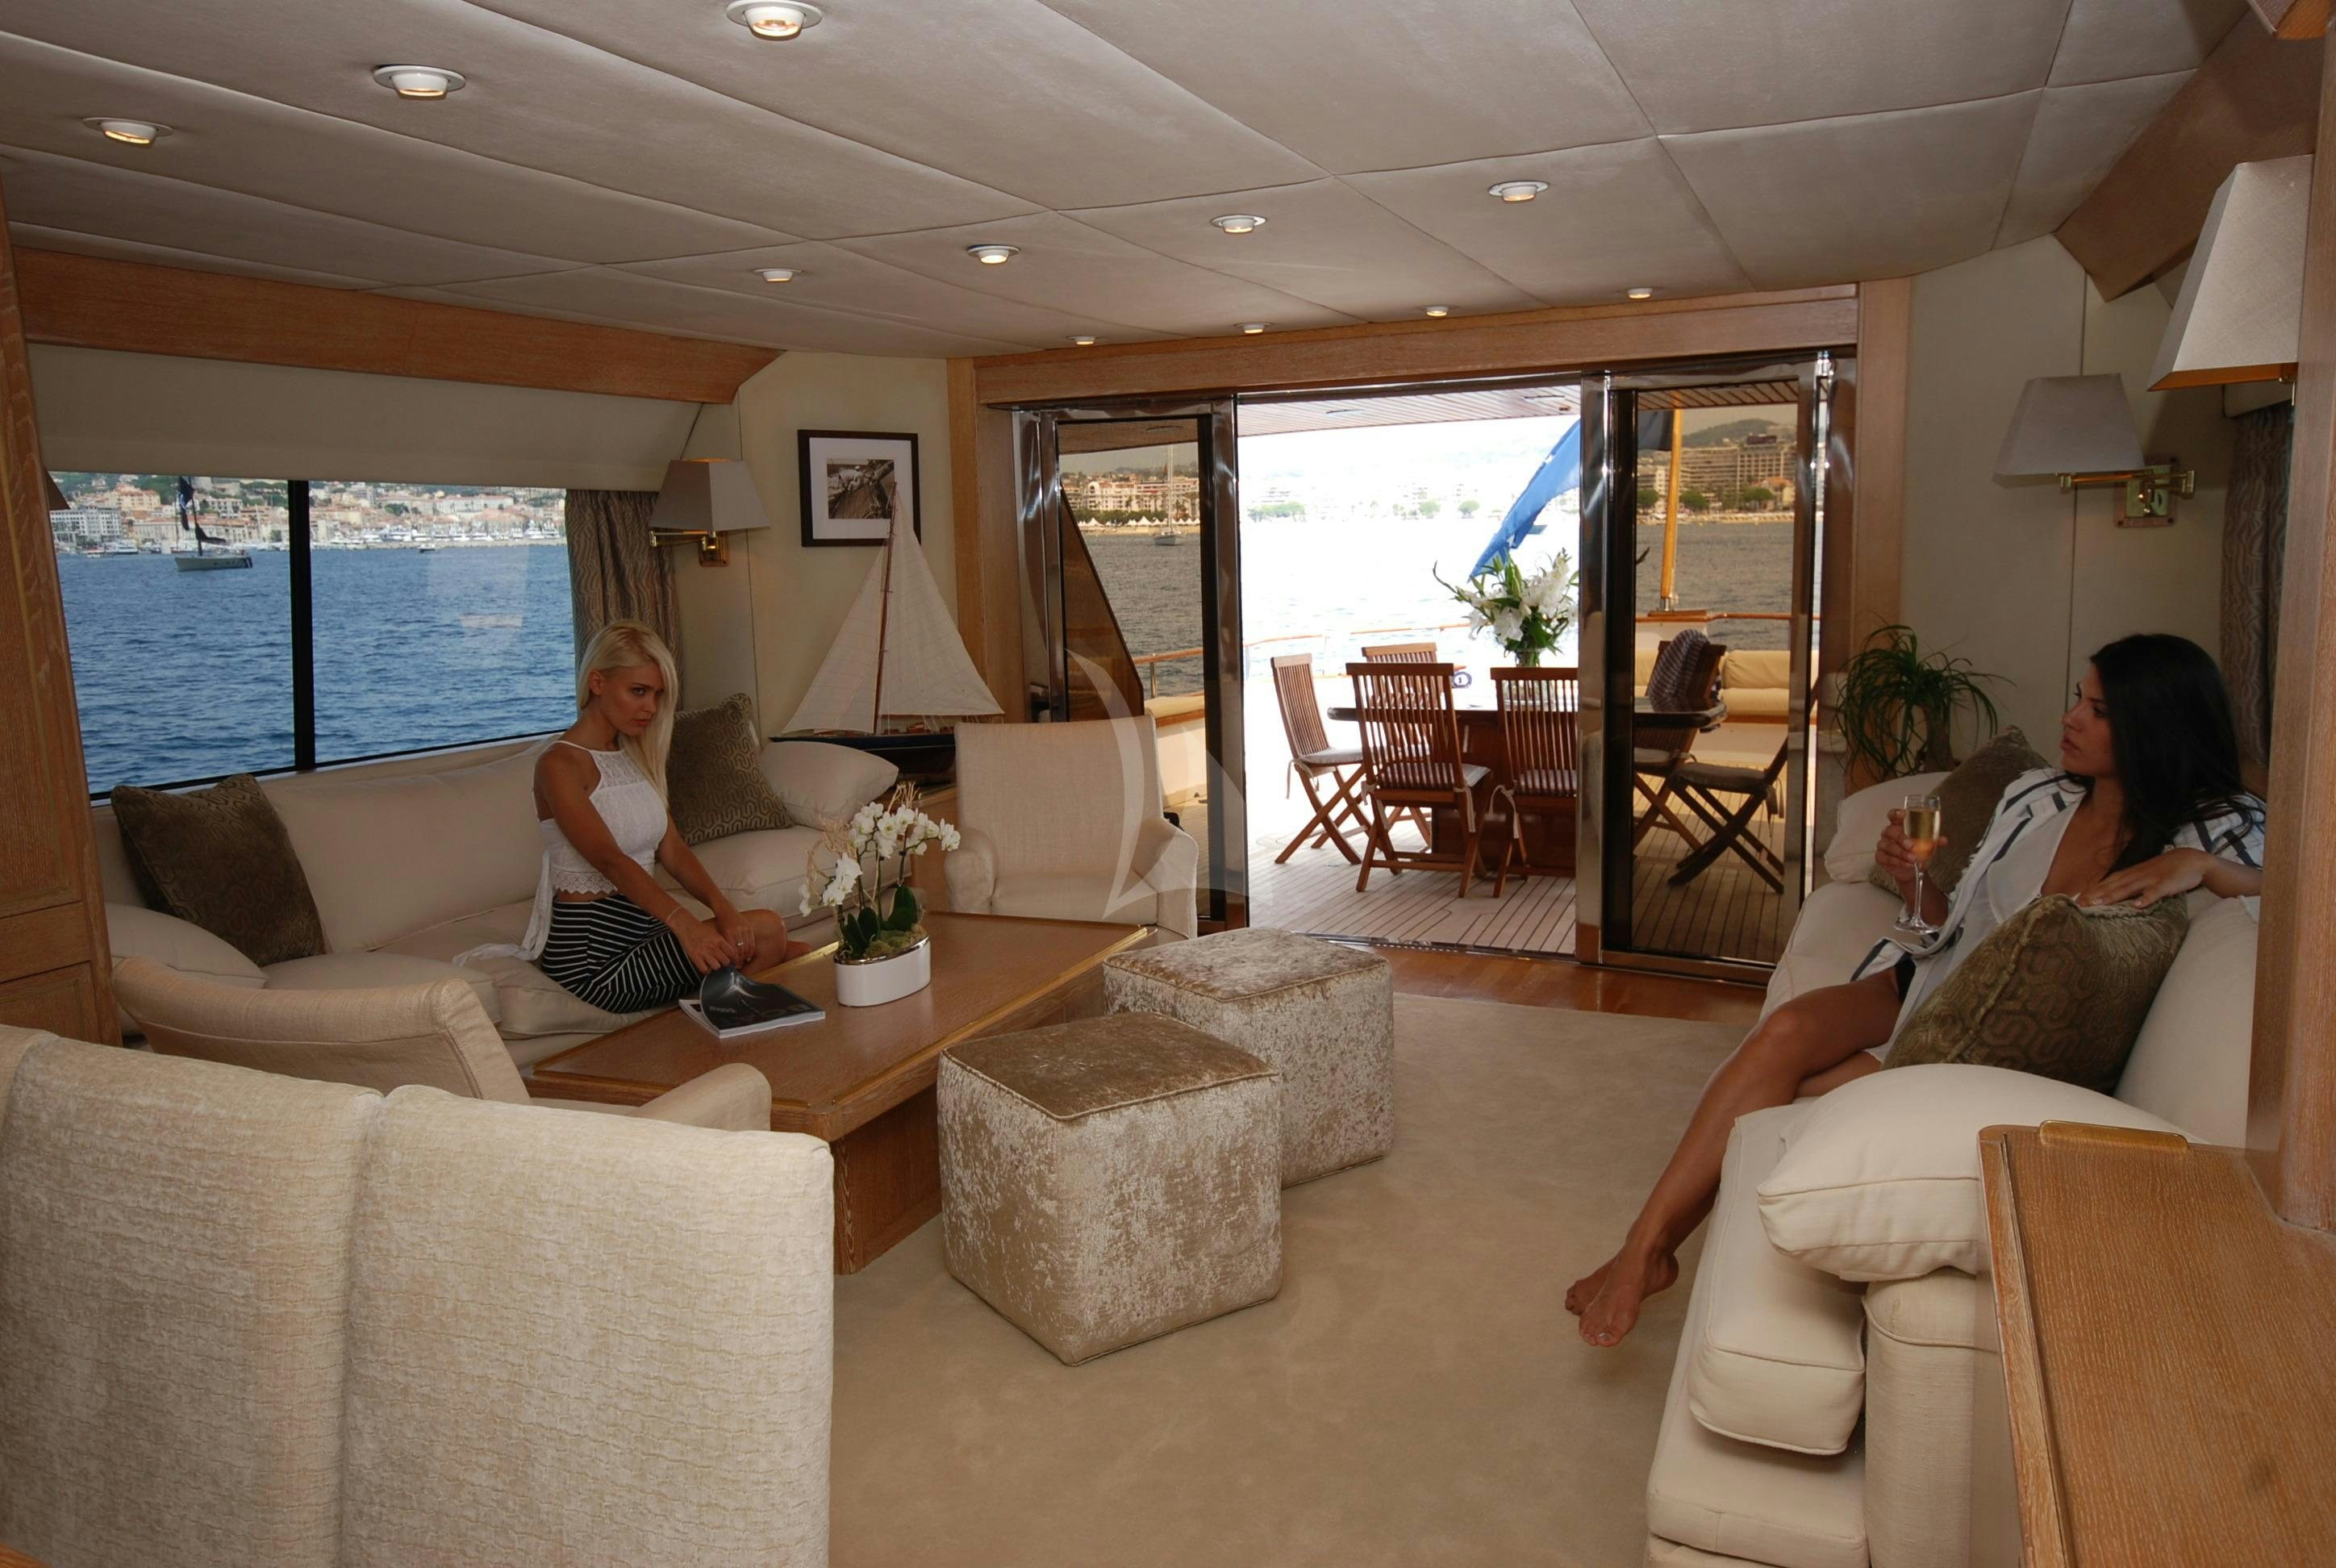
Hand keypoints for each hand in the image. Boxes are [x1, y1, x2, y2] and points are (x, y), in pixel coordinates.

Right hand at [669, 910, 739, 973]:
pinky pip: (705, 969)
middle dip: (725, 964)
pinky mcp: (695, 957)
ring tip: (713, 964)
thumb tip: (730, 952)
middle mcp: (713, 946)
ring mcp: (704, 952)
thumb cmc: (700, 929)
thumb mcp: (714, 933)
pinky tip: (705, 965)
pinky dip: (706, 970)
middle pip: (726, 962)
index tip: (733, 962)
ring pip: (717, 967)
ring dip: (715, 967)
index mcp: (719, 940)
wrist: (685, 925)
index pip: (732, 953)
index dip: (733, 959)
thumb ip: (722, 943)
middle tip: (721, 962)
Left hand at [715, 907, 760, 967]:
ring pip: (747, 947)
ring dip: (746, 956)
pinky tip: (749, 954)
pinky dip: (751, 950)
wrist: (726, 910)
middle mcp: (737, 931)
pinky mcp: (749, 928)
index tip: (734, 965)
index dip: (734, 960)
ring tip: (744, 961)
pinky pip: (752, 942)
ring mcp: (744, 929)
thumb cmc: (721, 923)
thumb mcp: (720, 934)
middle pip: (741, 950)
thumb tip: (729, 958)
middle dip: (740, 959)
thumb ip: (725, 945)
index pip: (733, 951)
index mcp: (729, 933)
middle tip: (739, 965)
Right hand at [1874, 808, 1946, 894]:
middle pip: (1890, 830)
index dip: (1896, 814)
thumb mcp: (1927, 845)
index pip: (1893, 815)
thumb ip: (1934, 841)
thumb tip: (1943, 840)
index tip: (1903, 814)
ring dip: (1901, 853)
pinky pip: (1885, 858)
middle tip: (1912, 846)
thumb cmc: (1918, 852)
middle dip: (1901, 838)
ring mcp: (1883, 845)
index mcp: (1899, 825)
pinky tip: (1907, 864)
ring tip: (1913, 859)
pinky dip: (1897, 862)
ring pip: (1887, 845)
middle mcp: (1889, 833)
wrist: (1913, 870)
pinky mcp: (1880, 857)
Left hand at [2079, 848, 2209, 908]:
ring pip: (2128, 888)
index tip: (2074, 901)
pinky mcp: (2166, 884)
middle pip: (2111, 886)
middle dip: (2094, 895)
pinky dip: (2146, 898)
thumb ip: (2127, 885)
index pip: (2105, 883)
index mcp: (2129, 875)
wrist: (2190, 859)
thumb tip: (2110, 895)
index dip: (2090, 892)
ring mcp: (2150, 879)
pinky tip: (2137, 905)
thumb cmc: (2162, 870)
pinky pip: (2155, 892)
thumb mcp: (2142, 876)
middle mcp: (2136, 876)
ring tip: (2097, 903)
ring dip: (2112, 895)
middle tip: (2078, 905)